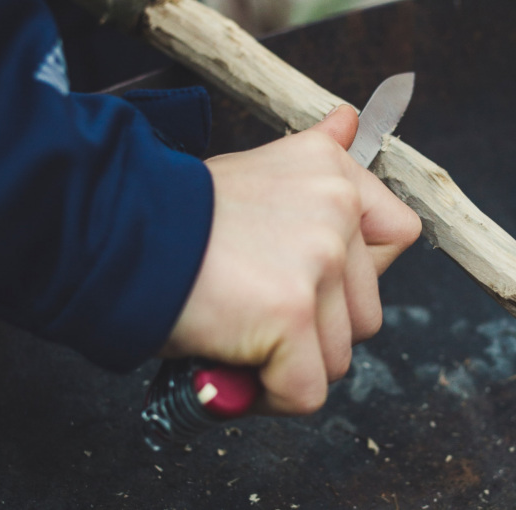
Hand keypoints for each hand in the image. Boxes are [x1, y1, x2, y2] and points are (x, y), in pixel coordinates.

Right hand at [160, 105, 420, 414]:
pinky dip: (267, 396)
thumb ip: (315, 152)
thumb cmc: (182, 212)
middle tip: (258, 307)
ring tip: (238, 331)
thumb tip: (351, 120)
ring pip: (338, 355)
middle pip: (367, 313)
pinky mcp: (292, 314)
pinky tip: (231, 365)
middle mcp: (337, 209)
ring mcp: (318, 261)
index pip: (398, 236)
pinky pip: (306, 391)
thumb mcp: (258, 167)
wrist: (116, 231)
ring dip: (289, 362)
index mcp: (336, 174)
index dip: (359, 273)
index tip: (312, 277)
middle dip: (316, 327)